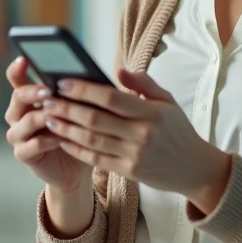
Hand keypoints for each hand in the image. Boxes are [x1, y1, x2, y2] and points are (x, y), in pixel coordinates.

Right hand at [4, 57, 90, 193]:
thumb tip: (87, 73)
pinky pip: (30, 146)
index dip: (17, 68)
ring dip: (41, 117)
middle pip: (17, 97)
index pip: (16, 78)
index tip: (25, 59)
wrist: (79, 164)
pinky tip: (59, 139)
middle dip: (32, 92)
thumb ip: (77, 91)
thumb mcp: (80, 107)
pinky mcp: (24, 154)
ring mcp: (19, 135)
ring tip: (56, 116)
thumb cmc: (79, 129)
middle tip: (48, 90)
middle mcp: (19, 114)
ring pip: (22, 122)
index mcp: (29, 98)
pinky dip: (45, 141)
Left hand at [42, 70, 231, 213]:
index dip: (84, 90)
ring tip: (48, 117)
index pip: (111, 98)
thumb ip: (143, 84)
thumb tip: (117, 71)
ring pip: (92, 140)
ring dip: (66, 128)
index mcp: (152, 112)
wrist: (194, 167)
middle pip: (96, 119)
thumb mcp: (167, 101)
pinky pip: (96, 159)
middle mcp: (142, 134)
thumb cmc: (178, 130)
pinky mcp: (128, 172)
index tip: (63, 82)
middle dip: (67, 108)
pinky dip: (76, 149)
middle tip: (47, 98)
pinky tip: (62, 139)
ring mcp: (134, 155)